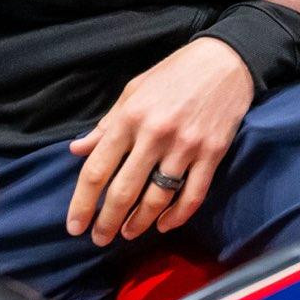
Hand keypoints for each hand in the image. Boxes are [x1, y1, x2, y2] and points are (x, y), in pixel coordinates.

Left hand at [66, 38, 252, 244]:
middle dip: (108, 221)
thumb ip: (106, 124)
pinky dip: (177, 216)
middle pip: (124, 190)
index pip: (97, 169)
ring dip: (139, 223)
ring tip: (128, 233)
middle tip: (99, 239)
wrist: (225, 60)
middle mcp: (155, 134)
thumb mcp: (133, 91)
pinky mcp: (213, 153)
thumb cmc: (173, 74)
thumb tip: (76, 151)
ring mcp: (186, 145)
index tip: (75, 225)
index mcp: (130, 117)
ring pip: (158, 198)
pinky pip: (193, 194)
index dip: (82, 202)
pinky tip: (163, 225)